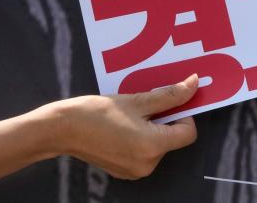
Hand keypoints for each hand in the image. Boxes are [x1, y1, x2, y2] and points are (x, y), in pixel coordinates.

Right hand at [55, 75, 198, 178]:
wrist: (62, 129)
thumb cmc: (98, 112)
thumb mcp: (138, 100)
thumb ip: (170, 95)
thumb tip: (194, 84)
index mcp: (152, 147)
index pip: (188, 133)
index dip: (184, 114)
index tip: (169, 101)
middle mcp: (147, 164)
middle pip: (173, 138)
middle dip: (164, 119)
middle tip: (145, 105)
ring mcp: (135, 171)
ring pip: (158, 144)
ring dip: (152, 127)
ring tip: (130, 115)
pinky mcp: (124, 171)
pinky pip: (144, 152)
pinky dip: (141, 138)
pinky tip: (123, 126)